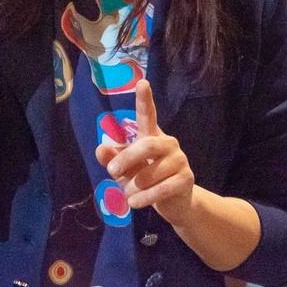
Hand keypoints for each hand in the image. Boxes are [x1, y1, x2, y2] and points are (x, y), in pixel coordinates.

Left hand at [96, 79, 195, 227]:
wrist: (174, 204)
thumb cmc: (146, 181)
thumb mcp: (125, 170)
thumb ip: (112, 159)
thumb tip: (100, 148)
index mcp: (152, 136)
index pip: (147, 115)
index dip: (144, 100)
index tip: (142, 82)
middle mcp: (168, 143)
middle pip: (146, 145)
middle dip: (127, 158)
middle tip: (112, 171)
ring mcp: (180, 160)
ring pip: (150, 173)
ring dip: (133, 187)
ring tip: (128, 196)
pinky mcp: (186, 179)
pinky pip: (161, 189)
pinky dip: (145, 198)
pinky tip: (135, 203)